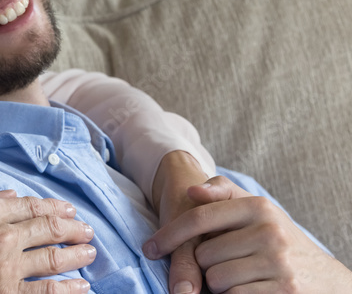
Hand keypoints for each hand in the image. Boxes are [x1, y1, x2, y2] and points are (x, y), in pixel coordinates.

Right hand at [0, 188, 95, 292]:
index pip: (30, 206)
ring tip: (90, 253)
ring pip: (53, 260)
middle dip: (73, 229)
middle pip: (48, 229)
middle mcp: (0, 237)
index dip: (54, 207)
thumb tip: (9, 196)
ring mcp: (5, 270)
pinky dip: (68, 290)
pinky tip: (81, 288)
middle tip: (87, 230)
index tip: (69, 210)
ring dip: (77, 256)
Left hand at [144, 176, 351, 292]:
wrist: (325, 278)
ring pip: (216, 279)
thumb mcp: (257, 210)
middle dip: (207, 263)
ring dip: (219, 284)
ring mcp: (279, 263)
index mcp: (259, 207)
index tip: (150, 247)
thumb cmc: (278, 240)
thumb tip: (191, 192)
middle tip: (227, 263)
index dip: (169, 234)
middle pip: (204, 255)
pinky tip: (250, 289)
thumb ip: (222, 192)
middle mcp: (270, 232)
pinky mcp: (284, 291)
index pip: (199, 218)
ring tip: (241, 276)